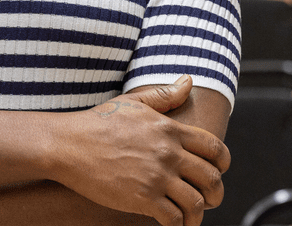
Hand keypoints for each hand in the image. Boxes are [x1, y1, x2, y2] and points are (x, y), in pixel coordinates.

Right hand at [50, 76, 230, 225]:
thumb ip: (164, 96)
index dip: (223, 163)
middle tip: (209, 199)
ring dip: (197, 214)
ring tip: (190, 217)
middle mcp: (167, 153)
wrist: (68, 144)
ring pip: (196, 202)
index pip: (214, 147)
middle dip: (216, 193)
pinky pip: (173, 218)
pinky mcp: (142, 198)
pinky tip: (172, 224)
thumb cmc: (97, 122)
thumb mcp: (132, 103)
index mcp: (169, 129)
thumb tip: (189, 81)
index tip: (218, 171)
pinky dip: (178, 225)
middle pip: (212, 178)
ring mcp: (156, 176)